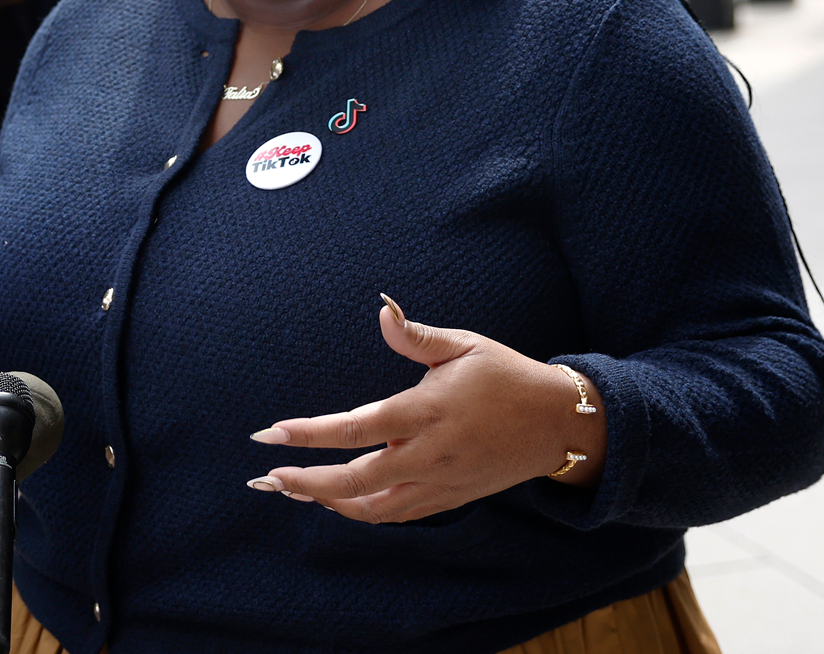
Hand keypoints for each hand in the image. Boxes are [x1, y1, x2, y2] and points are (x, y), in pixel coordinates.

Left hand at [248, 296, 607, 522]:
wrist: (558, 424)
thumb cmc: (506, 376)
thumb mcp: (465, 345)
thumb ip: (416, 336)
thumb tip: (381, 310)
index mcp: (428, 411)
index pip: (357, 426)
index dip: (309, 434)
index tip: (270, 435)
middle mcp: (430, 454)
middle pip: (356, 480)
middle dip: (305, 482)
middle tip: (265, 477)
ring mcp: (440, 482)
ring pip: (373, 508)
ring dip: (327, 502)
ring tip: (291, 489)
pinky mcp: (449, 498)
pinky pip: (396, 514)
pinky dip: (360, 511)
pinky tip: (335, 500)